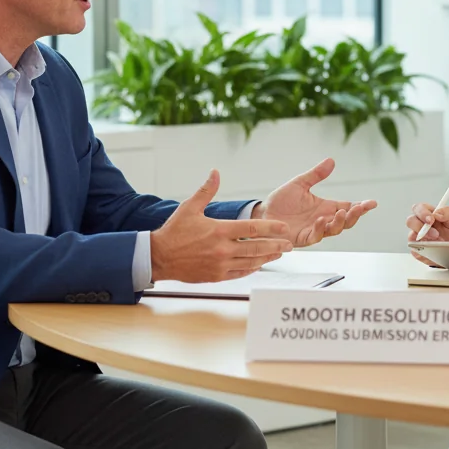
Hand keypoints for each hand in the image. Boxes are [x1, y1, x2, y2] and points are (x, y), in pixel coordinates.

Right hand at [151, 170, 294, 282]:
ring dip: (267, 258)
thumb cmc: (174, 231)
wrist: (159, 256)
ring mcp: (220, 264)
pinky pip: (240, 273)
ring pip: (251, 262)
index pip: (252, 229)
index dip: (271, 228)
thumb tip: (215, 172)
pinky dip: (252, 269)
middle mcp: (222, 248)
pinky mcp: (216, 276)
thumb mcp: (190, 207)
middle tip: (289, 244)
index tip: (284, 228)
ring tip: (279, 254)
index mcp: (219, 230)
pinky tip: (259, 265)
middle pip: (257, 248)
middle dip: (276, 245)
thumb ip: (207, 190)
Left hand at [251, 158, 376, 247]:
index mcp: (325, 207)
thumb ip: (315, 175)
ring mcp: (314, 230)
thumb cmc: (281, 201)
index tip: (372, 203)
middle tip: (360, 208)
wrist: (263, 214)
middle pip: (345, 221)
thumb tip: (331, 161)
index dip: (361, 206)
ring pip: (333, 230)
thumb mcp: (299, 184)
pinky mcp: (302, 238)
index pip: (348, 207)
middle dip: (355, 216)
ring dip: (339, 222)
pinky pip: (315, 236)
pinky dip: (320, 229)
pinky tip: (321, 220)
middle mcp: (322, 220)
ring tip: (342, 213)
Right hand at [406, 202, 448, 263]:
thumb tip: (437, 213)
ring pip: (411, 236)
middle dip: (421, 226)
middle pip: (410, 220)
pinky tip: (432, 250)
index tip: (432, 219)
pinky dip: (423, 250)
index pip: (419, 208)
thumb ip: (447, 213)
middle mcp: (420, 224)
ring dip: (424, 240)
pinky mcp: (417, 249)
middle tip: (435, 233)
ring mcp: (417, 237)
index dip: (423, 212)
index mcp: (427, 214)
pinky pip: (414, 250)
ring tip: (437, 242)